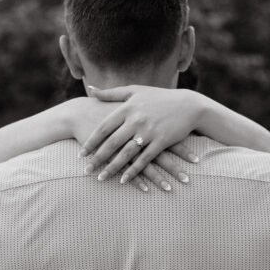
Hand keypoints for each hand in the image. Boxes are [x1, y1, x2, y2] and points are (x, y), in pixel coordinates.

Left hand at [77, 85, 201, 188]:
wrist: (188, 105)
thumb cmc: (160, 97)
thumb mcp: (135, 90)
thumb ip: (111, 93)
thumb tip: (90, 88)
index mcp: (127, 108)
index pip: (104, 128)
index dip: (91, 142)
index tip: (81, 154)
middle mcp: (136, 120)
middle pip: (112, 143)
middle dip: (97, 158)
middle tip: (86, 170)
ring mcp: (149, 131)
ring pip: (126, 153)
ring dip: (112, 168)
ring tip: (101, 179)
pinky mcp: (161, 141)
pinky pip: (144, 160)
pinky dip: (133, 171)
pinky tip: (124, 181)